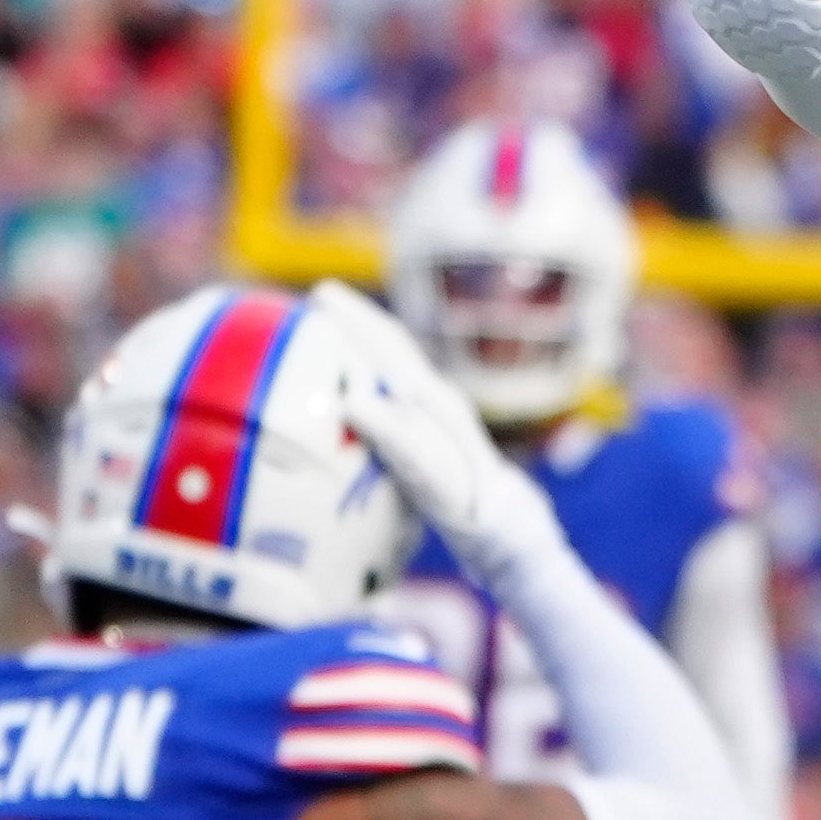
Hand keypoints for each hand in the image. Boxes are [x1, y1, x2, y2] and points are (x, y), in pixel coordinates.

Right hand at [304, 282, 554, 587]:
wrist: (499, 524)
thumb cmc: (465, 502)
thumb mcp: (428, 475)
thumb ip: (394, 437)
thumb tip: (352, 401)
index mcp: (431, 398)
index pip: (386, 345)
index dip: (354, 318)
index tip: (322, 295)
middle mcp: (434, 396)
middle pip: (391, 345)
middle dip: (356, 318)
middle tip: (321, 295)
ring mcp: (434, 411)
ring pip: (394, 362)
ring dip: (364, 340)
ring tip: (332, 324)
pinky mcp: (429, 429)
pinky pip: (395, 386)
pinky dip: (372, 370)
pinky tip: (356, 378)